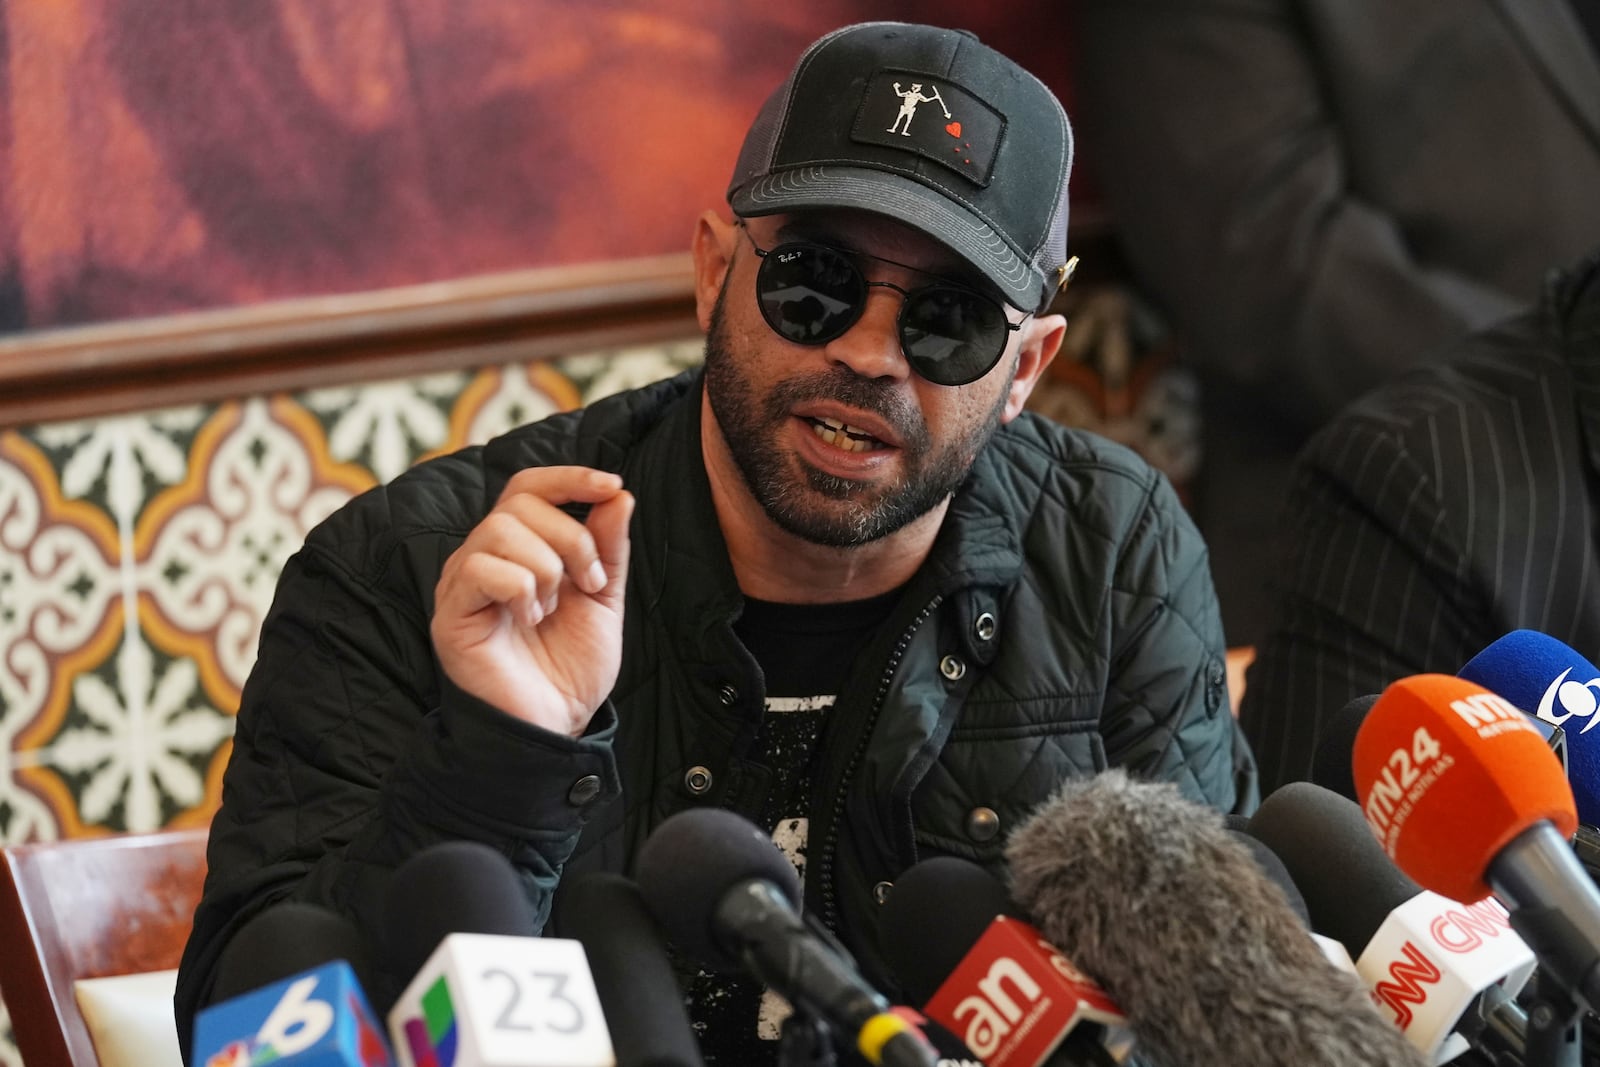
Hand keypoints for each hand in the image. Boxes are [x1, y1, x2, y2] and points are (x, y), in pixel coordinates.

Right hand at [431, 466, 634, 736]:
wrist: (553, 727)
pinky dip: (520, 588)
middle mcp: (483, 557)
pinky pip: (481, 568)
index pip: (529, 486)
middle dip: (572, 538)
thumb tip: (618, 494)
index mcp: (518, 549)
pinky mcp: (450, 613)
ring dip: (546, 567)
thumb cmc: (570, 668)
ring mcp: (462, 583)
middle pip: (520, 503)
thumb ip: (609, 548)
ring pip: (500, 529)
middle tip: (590, 584)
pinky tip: (529, 619)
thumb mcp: (603, 599)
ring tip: (552, 609)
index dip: (569, 477)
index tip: (611, 485)